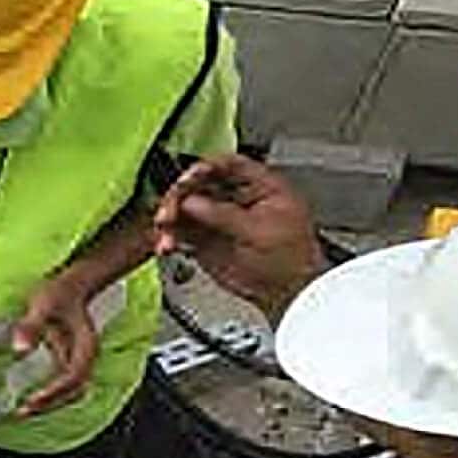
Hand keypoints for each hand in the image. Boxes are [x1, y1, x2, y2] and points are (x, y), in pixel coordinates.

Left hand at [9, 273, 100, 417]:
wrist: (71, 286)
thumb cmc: (61, 293)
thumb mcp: (43, 305)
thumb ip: (31, 326)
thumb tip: (19, 349)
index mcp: (86, 346)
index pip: (74, 377)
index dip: (55, 391)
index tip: (33, 399)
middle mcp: (85, 358)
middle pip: (74, 391)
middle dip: (51, 405)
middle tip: (23, 411)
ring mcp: (78, 361)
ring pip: (70, 393)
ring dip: (50, 404)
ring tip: (24, 411)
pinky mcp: (68, 363)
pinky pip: (62, 386)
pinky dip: (48, 396)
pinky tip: (29, 398)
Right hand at [153, 155, 327, 321]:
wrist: (288, 292)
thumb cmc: (291, 258)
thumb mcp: (259, 230)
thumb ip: (224, 214)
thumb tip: (192, 202)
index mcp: (259, 186)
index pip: (228, 165)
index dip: (205, 168)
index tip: (187, 179)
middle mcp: (235, 198)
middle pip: (199, 185)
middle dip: (179, 197)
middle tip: (169, 213)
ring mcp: (219, 220)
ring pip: (184, 209)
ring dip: (170, 220)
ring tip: (165, 236)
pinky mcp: (206, 242)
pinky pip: (181, 234)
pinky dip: (170, 239)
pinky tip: (167, 246)